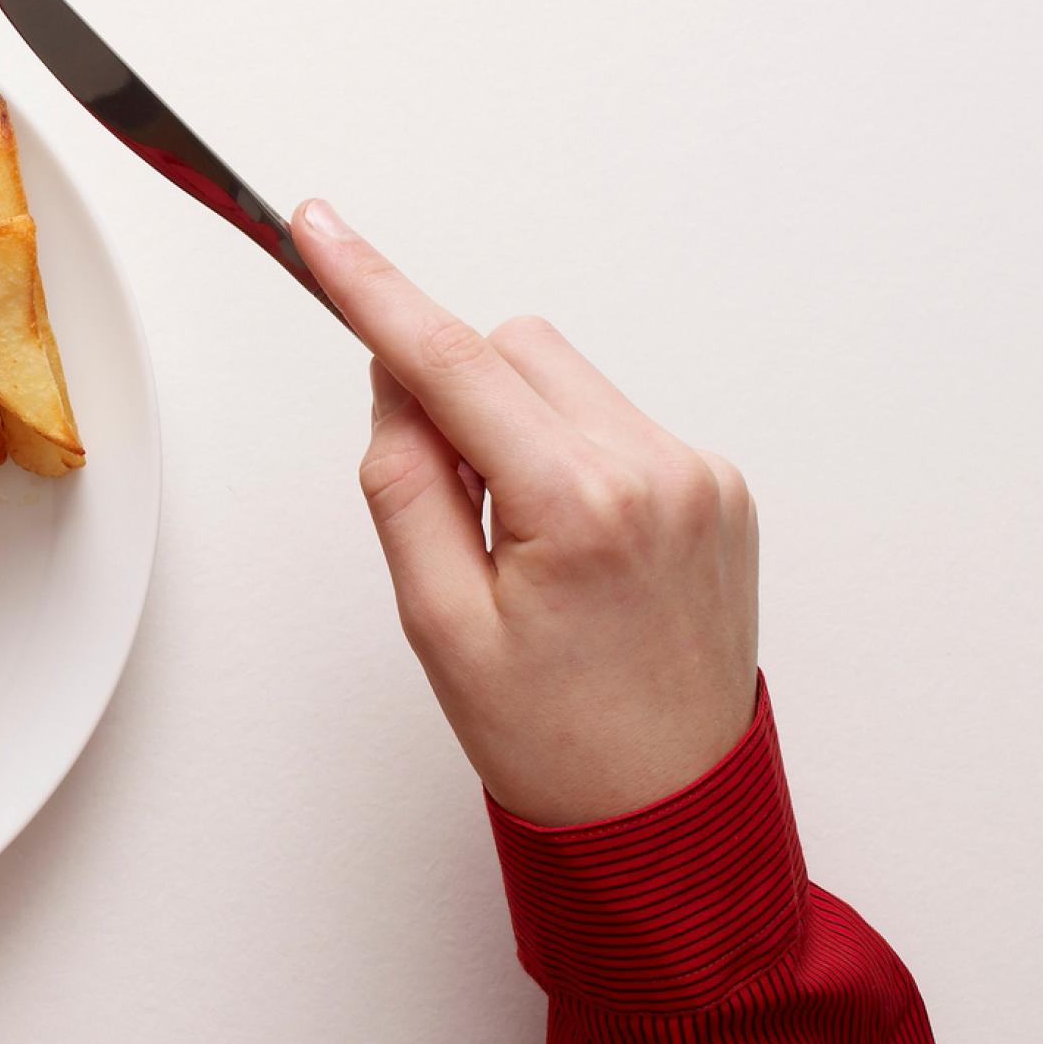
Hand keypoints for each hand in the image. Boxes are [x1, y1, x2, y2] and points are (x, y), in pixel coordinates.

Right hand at [291, 201, 758, 825]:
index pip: (453, 363)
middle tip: (450, 509)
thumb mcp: (436, 621)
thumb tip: (398, 382)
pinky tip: (572, 547)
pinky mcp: (721, 488)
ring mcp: (701, 477)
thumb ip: (405, 482)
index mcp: (580, 507)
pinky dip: (569, 454)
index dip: (374, 289)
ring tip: (521, 542)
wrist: (667, 813)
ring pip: (563, 376)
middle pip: (513, 349)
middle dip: (458, 394)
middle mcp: (657, 473)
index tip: (321, 230)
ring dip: (517, 423)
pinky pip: (613, 420)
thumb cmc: (552, 737)